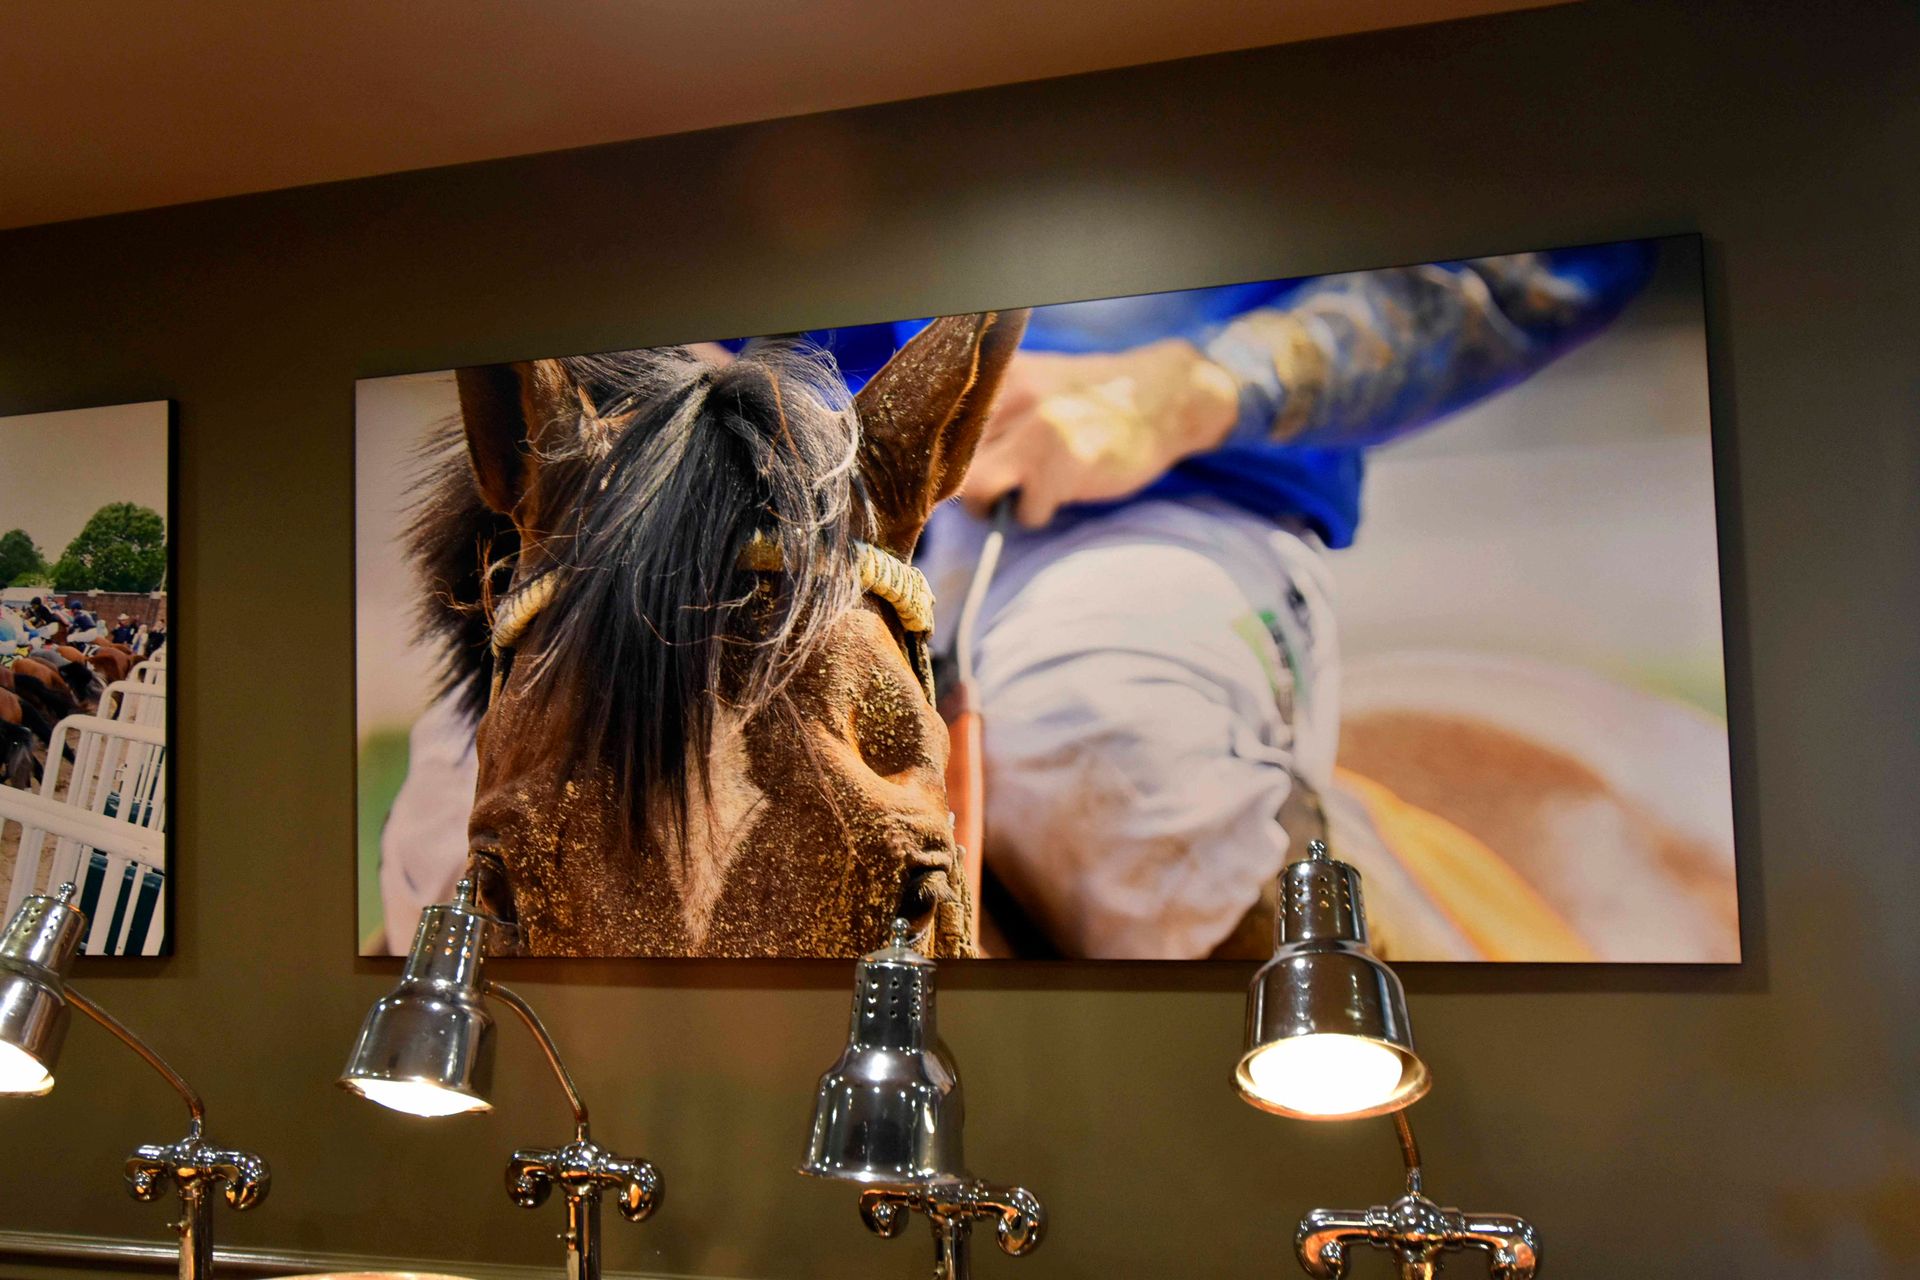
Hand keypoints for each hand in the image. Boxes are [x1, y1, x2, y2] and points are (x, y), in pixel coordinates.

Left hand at [961, 340, 1239, 527]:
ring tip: (1022, 495)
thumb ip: (996, 412)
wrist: (1165, 397)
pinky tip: (1057, 495)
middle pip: (953, 461)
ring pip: (977, 490)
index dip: (942, 461)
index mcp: (1003, 374)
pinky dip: (1034, 514)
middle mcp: (1013, 396)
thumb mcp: (1038, 384)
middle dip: (968, 485)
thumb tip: (946, 465)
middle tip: (995, 490)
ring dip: (994, 505)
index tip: (952, 477)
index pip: (942, 428)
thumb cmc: (1096, 400)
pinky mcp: (1061, 466)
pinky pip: (1023, 511)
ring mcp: (1037, 431)